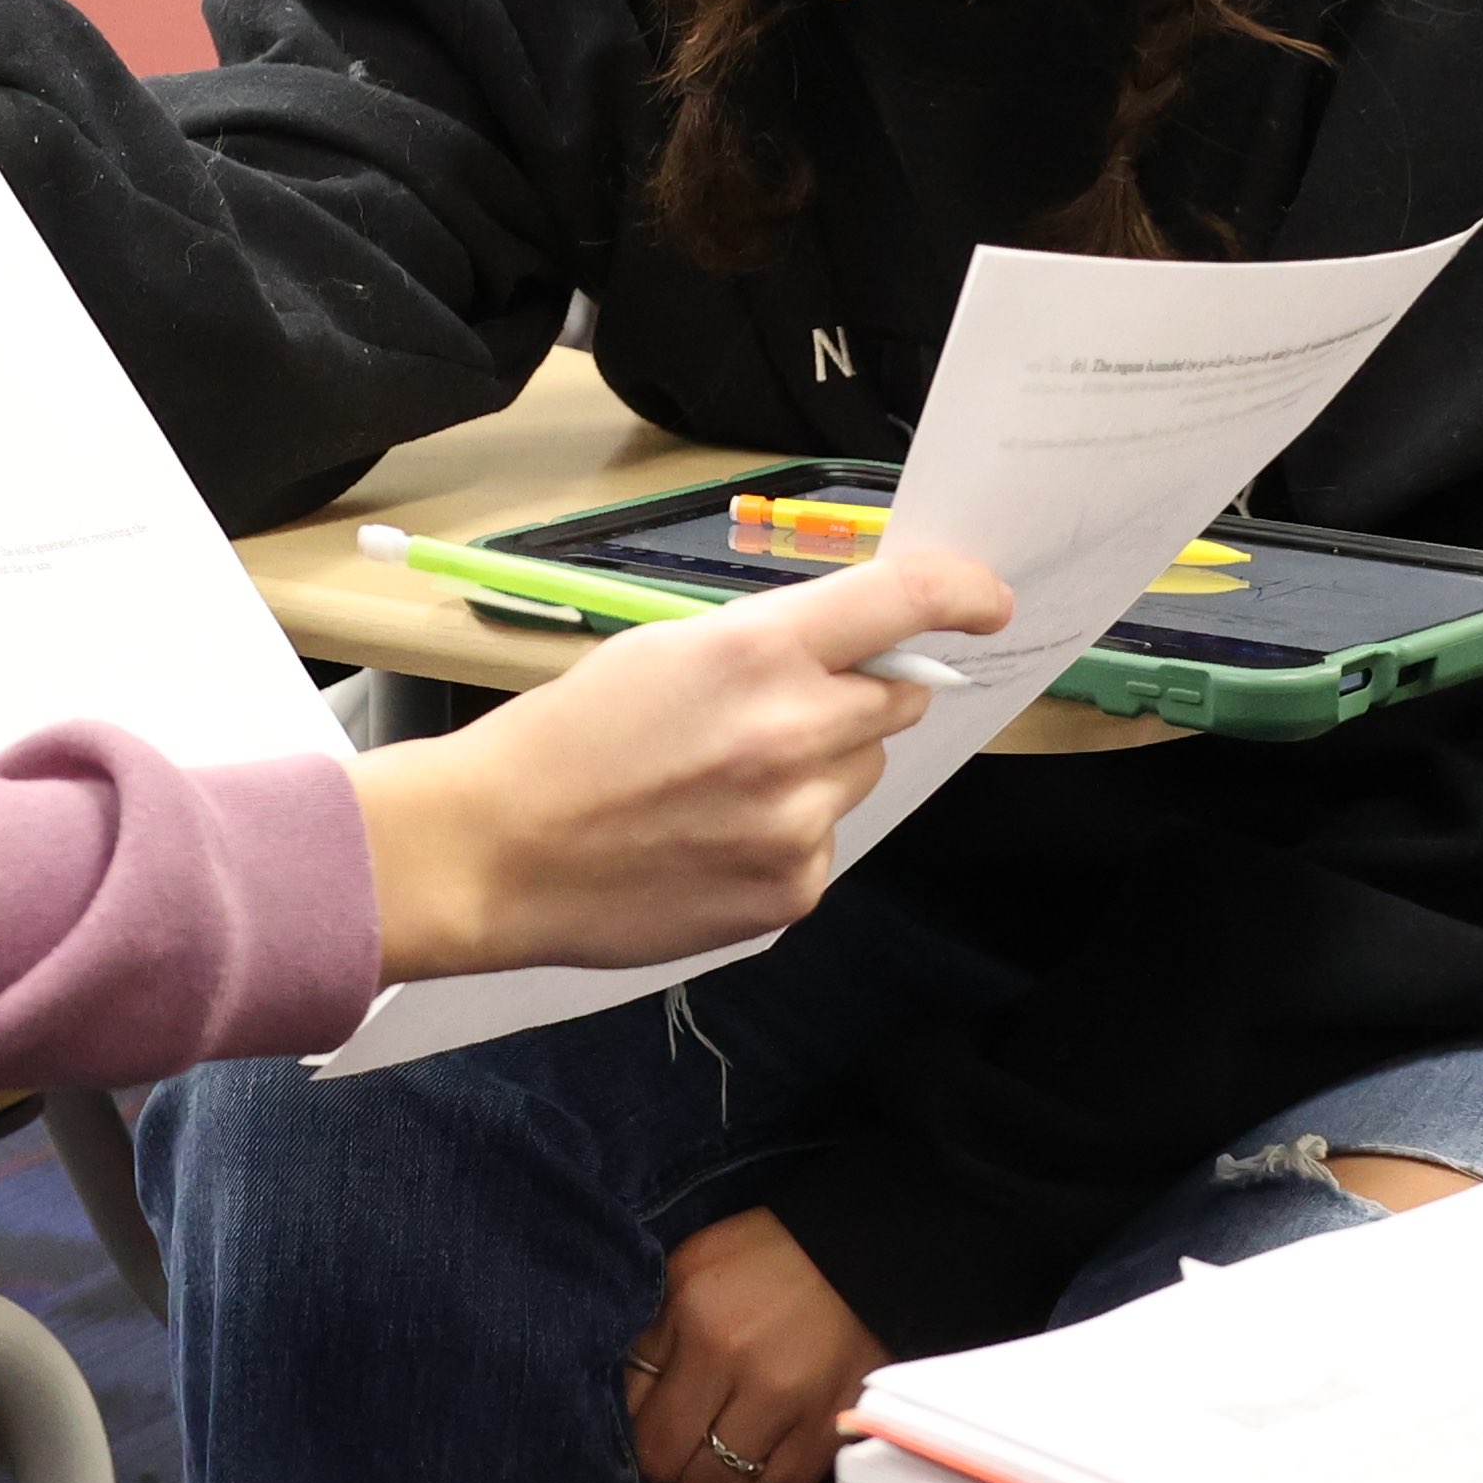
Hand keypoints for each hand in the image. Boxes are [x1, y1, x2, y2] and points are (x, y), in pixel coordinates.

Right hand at [345, 550, 1009, 981]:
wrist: (495, 849)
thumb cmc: (569, 738)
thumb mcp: (667, 650)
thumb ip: (772, 643)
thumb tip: (861, 646)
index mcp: (760, 652)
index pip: (905, 600)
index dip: (962, 591)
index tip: (986, 600)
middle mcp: (796, 734)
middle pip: (898, 699)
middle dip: (859, 695)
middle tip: (778, 711)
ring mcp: (799, 822)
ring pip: (859, 774)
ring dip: (817, 770)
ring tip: (716, 786)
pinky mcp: (792, 891)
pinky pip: (823, 844)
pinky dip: (783, 837)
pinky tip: (709, 838)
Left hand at [631, 1207, 886, 1482]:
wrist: (861, 1254)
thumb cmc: (760, 1259)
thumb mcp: (687, 1276)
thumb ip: (649, 1344)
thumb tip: (619, 1415)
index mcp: (701, 1327)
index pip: (640, 1428)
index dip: (626, 1449)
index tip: (634, 1445)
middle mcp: (746, 1370)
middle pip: (676, 1472)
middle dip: (661, 1480)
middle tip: (666, 1467)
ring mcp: (796, 1406)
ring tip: (704, 1478)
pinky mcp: (834, 1430)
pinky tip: (745, 1482)